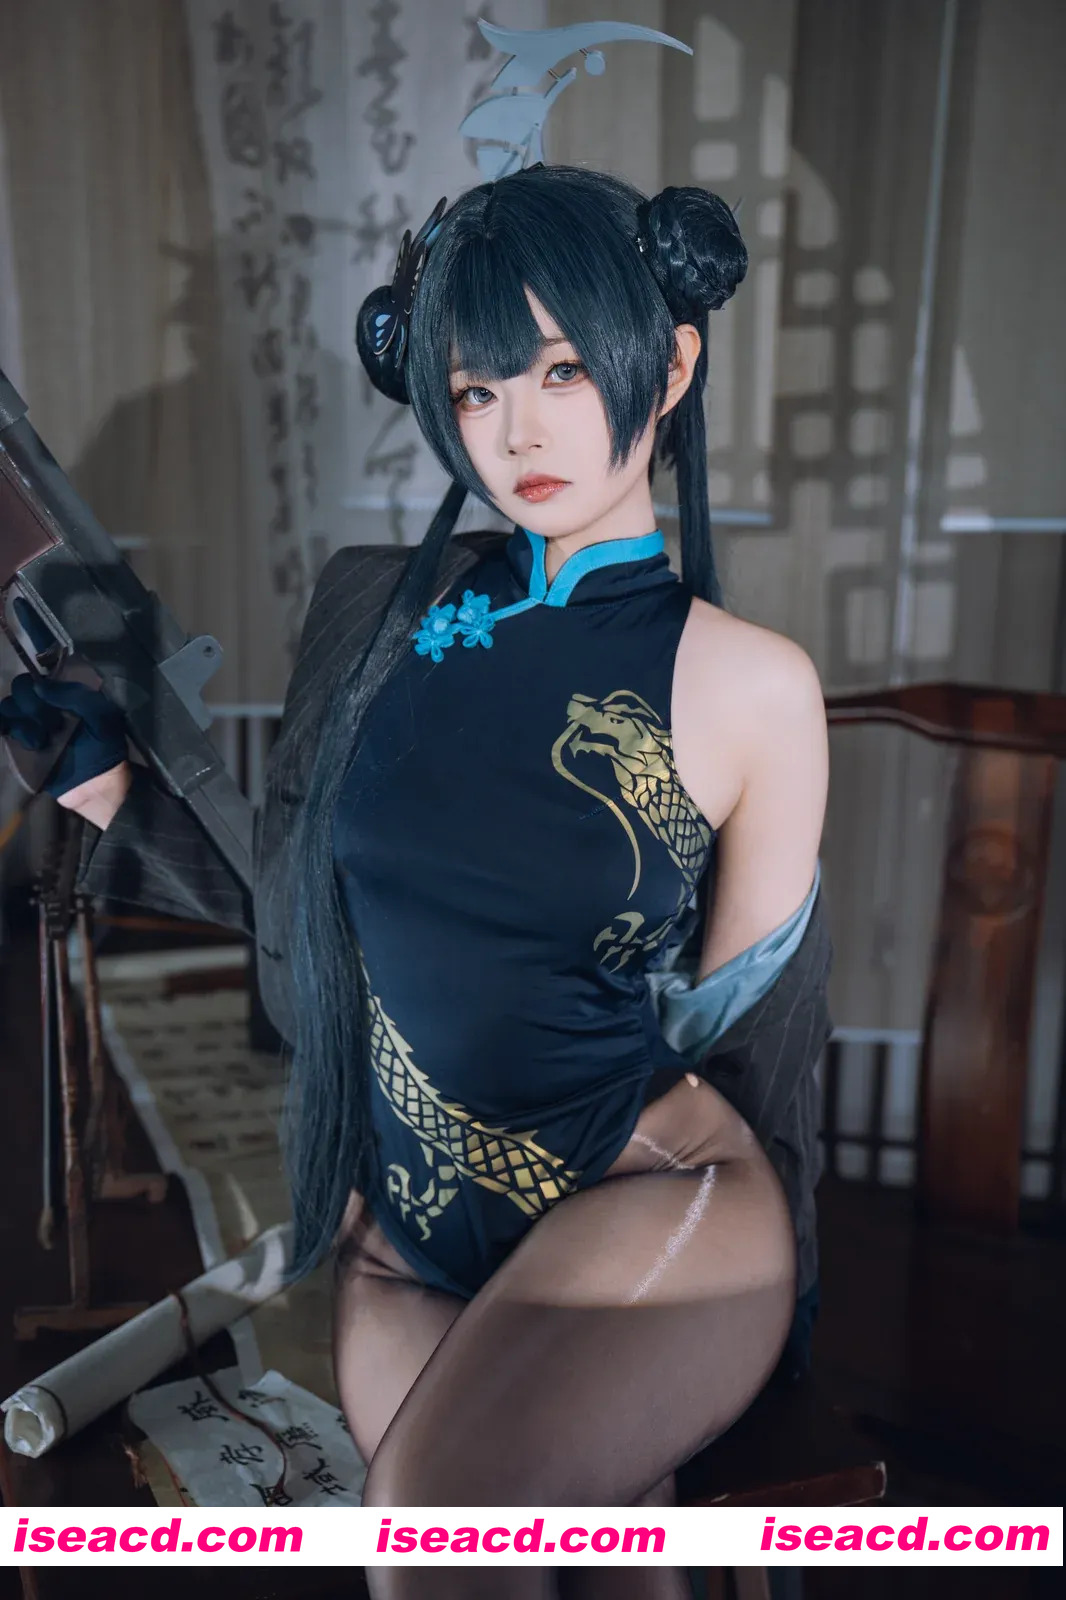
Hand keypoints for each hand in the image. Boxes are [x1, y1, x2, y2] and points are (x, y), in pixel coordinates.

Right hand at [1, 671, 128, 799]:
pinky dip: (6, 729)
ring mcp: (31, 726)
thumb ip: (76, 696)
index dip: (37, 684)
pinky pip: (4, 730)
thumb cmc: (105, 748)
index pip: (38, 677)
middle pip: (19, 691)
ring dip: (22, 723)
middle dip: (31, 705)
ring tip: (40, 742)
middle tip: (51, 725)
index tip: (48, 699)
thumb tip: (39, 686)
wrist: (98, 787)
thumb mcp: (102, 716)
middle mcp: (45, 707)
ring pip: (8, 709)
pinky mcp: (21, 748)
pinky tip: (29, 744)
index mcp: (64, 696)